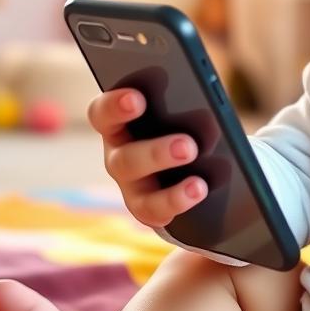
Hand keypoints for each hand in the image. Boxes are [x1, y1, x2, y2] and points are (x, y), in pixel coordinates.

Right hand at [86, 88, 207, 227]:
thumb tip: (206, 108)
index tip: (137, 98)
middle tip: (188, 147)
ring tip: (199, 184)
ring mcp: (130, 185)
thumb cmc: (184, 121)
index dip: (115, 106)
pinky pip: (156, 212)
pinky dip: (177, 204)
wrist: (196, 161)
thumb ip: (186, 102)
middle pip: (126, 158)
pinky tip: (198, 193)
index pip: (103, 113)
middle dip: (157, 153)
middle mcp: (118, 155)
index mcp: (119, 123)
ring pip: (143, 194)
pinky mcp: (146, 207)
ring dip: (170, 189)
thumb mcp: (185, 107)